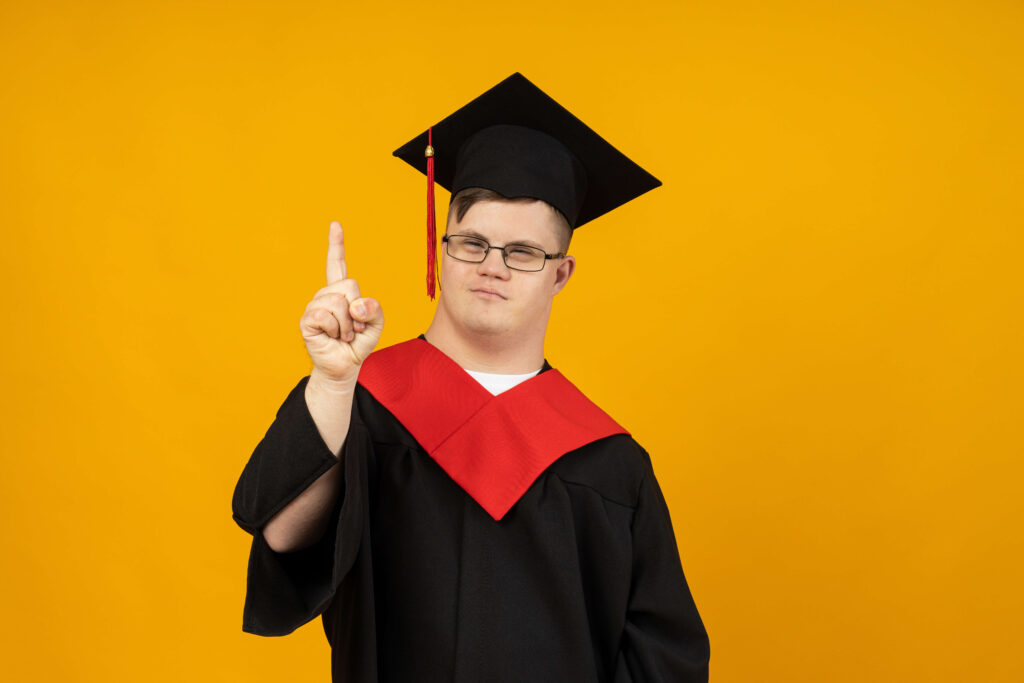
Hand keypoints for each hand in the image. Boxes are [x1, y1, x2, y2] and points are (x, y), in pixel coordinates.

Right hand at [299, 221, 383, 386]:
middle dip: (358, 310)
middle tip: (354, 327)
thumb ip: (374, 309)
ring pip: (339, 302)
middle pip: (350, 285)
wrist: (345, 366)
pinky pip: (327, 315)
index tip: (335, 224)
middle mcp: (325, 295)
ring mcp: (314, 306)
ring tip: (344, 334)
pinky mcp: (307, 320)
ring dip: (348, 324)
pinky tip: (333, 337)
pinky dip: (337, 329)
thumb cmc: (359, 343)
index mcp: (341, 292)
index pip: (337, 264)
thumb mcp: (376, 324)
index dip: (336, 244)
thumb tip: (355, 305)